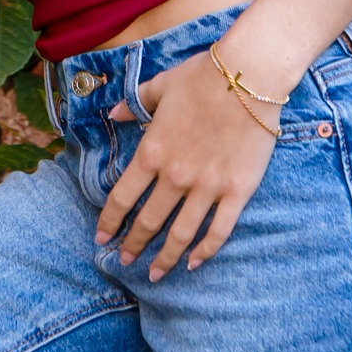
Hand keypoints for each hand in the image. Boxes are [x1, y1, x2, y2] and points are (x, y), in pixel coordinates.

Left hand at [96, 50, 279, 278]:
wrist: (249, 76)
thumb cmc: (203, 77)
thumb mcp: (160, 86)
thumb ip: (135, 105)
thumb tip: (113, 114)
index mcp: (152, 152)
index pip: (122, 198)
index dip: (109, 222)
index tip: (101, 239)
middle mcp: (176, 175)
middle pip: (148, 221)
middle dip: (133, 245)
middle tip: (124, 260)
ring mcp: (207, 187)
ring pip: (181, 234)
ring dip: (165, 258)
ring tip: (155, 274)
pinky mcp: (237, 192)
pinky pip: (219, 230)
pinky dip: (205, 251)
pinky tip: (194, 263)